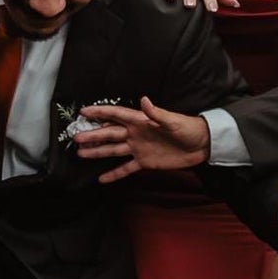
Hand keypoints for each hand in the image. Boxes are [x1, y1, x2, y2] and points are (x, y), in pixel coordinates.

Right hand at [75, 96, 211, 179]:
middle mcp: (135, 134)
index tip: (83, 112)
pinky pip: (126, 168)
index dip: (100, 113)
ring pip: (113, 150)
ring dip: (98, 152)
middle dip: (93, 135)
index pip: (115, 115)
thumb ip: (156, 113)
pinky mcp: (145, 162)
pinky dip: (114, 174)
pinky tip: (101, 179)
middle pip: (109, 134)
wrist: (202, 145)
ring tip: (81, 154)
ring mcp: (138, 149)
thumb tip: (143, 100)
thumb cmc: (188, 128)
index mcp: (140, 121)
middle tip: (76, 138)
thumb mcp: (173, 120)